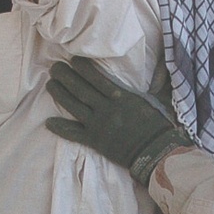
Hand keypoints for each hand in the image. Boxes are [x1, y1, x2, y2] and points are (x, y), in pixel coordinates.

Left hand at [46, 57, 195, 184]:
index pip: (96, 78)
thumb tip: (165, 60)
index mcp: (121, 97)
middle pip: (80, 90)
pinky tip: (48, 122)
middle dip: (65, 77)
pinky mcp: (95, 142)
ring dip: (59, 95)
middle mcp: (106, 109)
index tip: (72, 60)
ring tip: (50, 84)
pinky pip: (74, 134)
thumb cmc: (160, 126)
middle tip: (54, 68)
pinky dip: (61, 128)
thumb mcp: (161, 98)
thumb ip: (158, 79)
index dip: (82, 68)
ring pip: (73, 107)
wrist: (157, 153)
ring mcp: (99, 126)